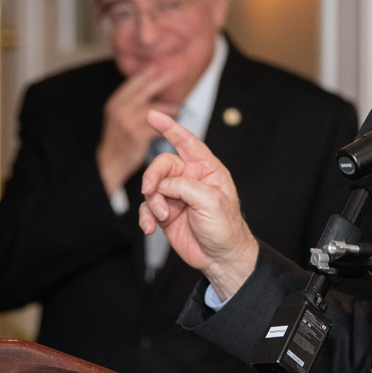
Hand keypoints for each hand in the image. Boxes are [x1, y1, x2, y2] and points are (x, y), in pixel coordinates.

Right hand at [96, 69, 178, 194]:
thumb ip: (133, 101)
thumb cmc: (120, 139)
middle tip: (174, 72)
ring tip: (179, 105)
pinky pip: (157, 126)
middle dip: (160, 80)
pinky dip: (167, 124)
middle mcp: (119, 109)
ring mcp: (127, 122)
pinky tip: (175, 123)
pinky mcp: (136, 136)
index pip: (133, 82)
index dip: (147, 73)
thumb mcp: (120, 115)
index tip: (162, 64)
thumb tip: (152, 85)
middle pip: (144, 89)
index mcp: (116, 101)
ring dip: (168, 106)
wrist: (109, 163)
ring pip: (154, 108)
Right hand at [139, 110, 258, 299]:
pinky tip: (150, 227)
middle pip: (162, 165)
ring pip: (152, 188)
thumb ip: (185, 186)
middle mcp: (191, 179)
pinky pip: (147, 207)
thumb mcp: (211, 202)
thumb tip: (162, 184)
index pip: (187, 143)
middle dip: (152, 176)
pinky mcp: (166, 212)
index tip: (153, 116)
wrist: (220, 257)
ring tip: (161, 217)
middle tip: (150, 190)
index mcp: (207, 170)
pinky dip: (145, 217)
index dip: (170, 128)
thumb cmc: (225, 229)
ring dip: (151, 202)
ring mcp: (177, 196)